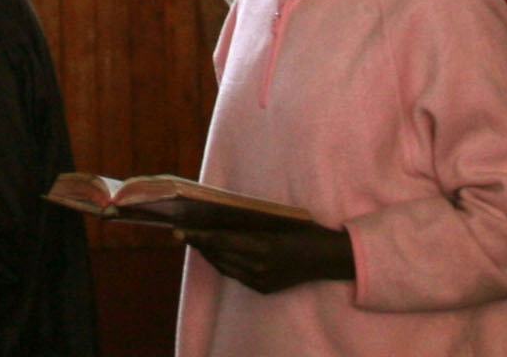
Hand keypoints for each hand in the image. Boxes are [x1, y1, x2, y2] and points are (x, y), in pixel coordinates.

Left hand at [182, 222, 356, 293]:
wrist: (325, 258)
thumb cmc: (302, 230)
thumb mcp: (276, 220)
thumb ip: (250, 222)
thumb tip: (221, 217)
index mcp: (262, 246)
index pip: (221, 242)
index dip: (200, 237)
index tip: (182, 231)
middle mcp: (259, 267)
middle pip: (220, 256)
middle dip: (200, 246)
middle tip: (182, 234)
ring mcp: (261, 281)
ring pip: (225, 268)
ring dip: (210, 256)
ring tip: (197, 243)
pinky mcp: (263, 289)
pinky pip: (236, 276)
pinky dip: (223, 265)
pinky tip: (217, 255)